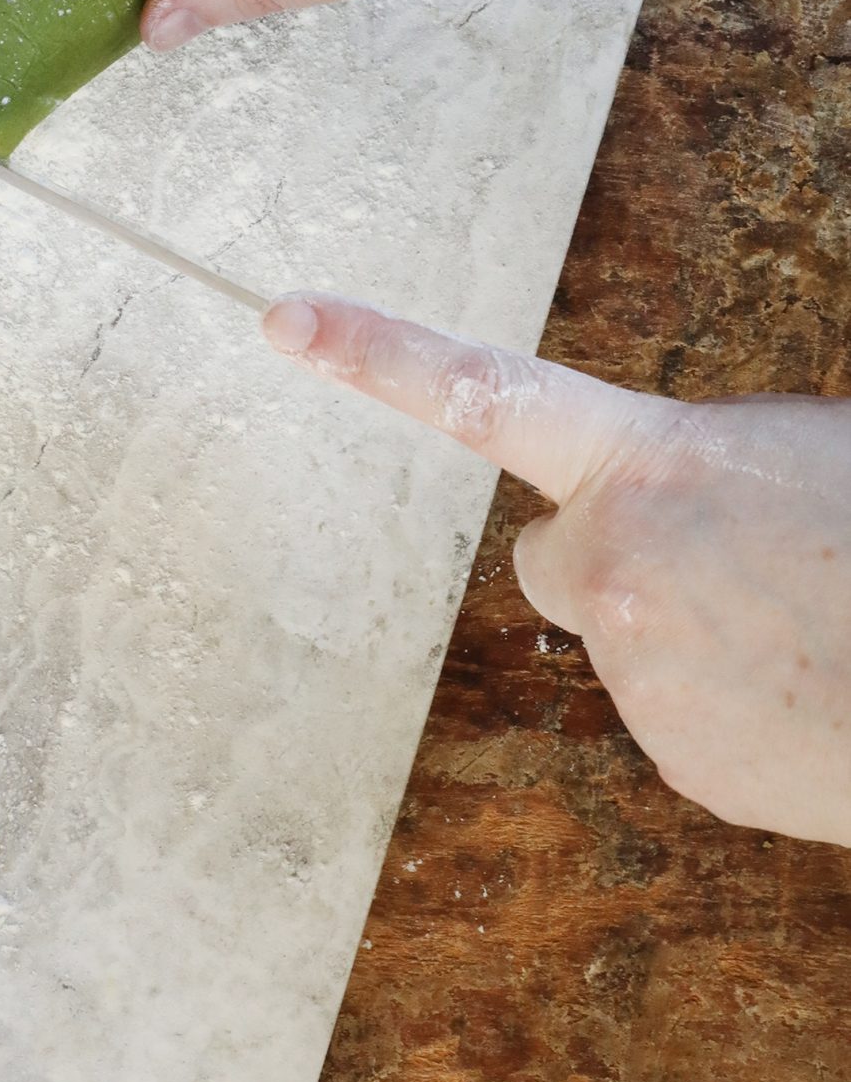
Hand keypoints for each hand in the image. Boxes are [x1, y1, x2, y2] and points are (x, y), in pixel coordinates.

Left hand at [261, 293, 850, 846]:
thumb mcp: (801, 451)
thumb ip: (709, 466)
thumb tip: (685, 504)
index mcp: (646, 462)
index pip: (478, 391)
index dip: (373, 352)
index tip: (282, 317)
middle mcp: (612, 565)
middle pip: (559, 557)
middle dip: (617, 558)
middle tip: (734, 564)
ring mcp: (638, 674)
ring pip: (635, 642)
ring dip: (696, 635)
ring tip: (805, 629)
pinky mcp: (678, 763)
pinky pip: (682, 717)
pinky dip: (732, 707)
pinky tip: (807, 693)